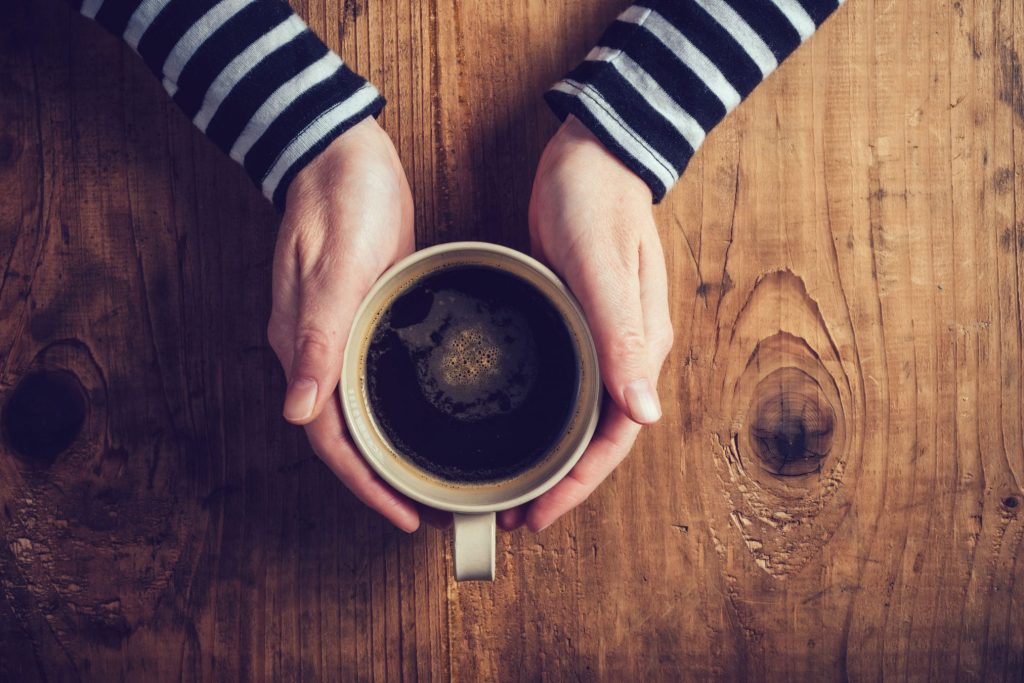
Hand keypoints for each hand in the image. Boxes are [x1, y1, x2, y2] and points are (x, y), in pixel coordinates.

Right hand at [267, 117, 430, 531]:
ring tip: (429, 476)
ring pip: (360, 411)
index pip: (328, 438)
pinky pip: (375, 378)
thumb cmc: (340, 201)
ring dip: (390, 449)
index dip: (364, 483)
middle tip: (427, 506)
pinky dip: (396, 408)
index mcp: (304, 346)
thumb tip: (298, 411)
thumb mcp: (335, 268)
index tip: (403, 513)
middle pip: (344, 434)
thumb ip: (318, 339)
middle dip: (380, 478)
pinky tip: (425, 417)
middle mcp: (318, 350)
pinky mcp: (365, 315)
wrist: (345, 154)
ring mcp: (341, 334)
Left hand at [499, 116, 673, 532]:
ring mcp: (606, 338)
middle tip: (517, 516)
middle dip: (564, 483)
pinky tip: (520, 428)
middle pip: (601, 437)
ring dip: (555, 457)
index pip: (616, 435)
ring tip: (515, 487)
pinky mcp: (582, 321)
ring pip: (585, 417)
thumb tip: (646, 414)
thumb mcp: (600, 267)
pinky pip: (570, 387)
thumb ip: (621, 337)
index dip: (579, 482)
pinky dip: (548, 418)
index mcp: (640, 346)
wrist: (593, 152)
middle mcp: (629, 351)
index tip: (540, 515)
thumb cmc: (595, 201)